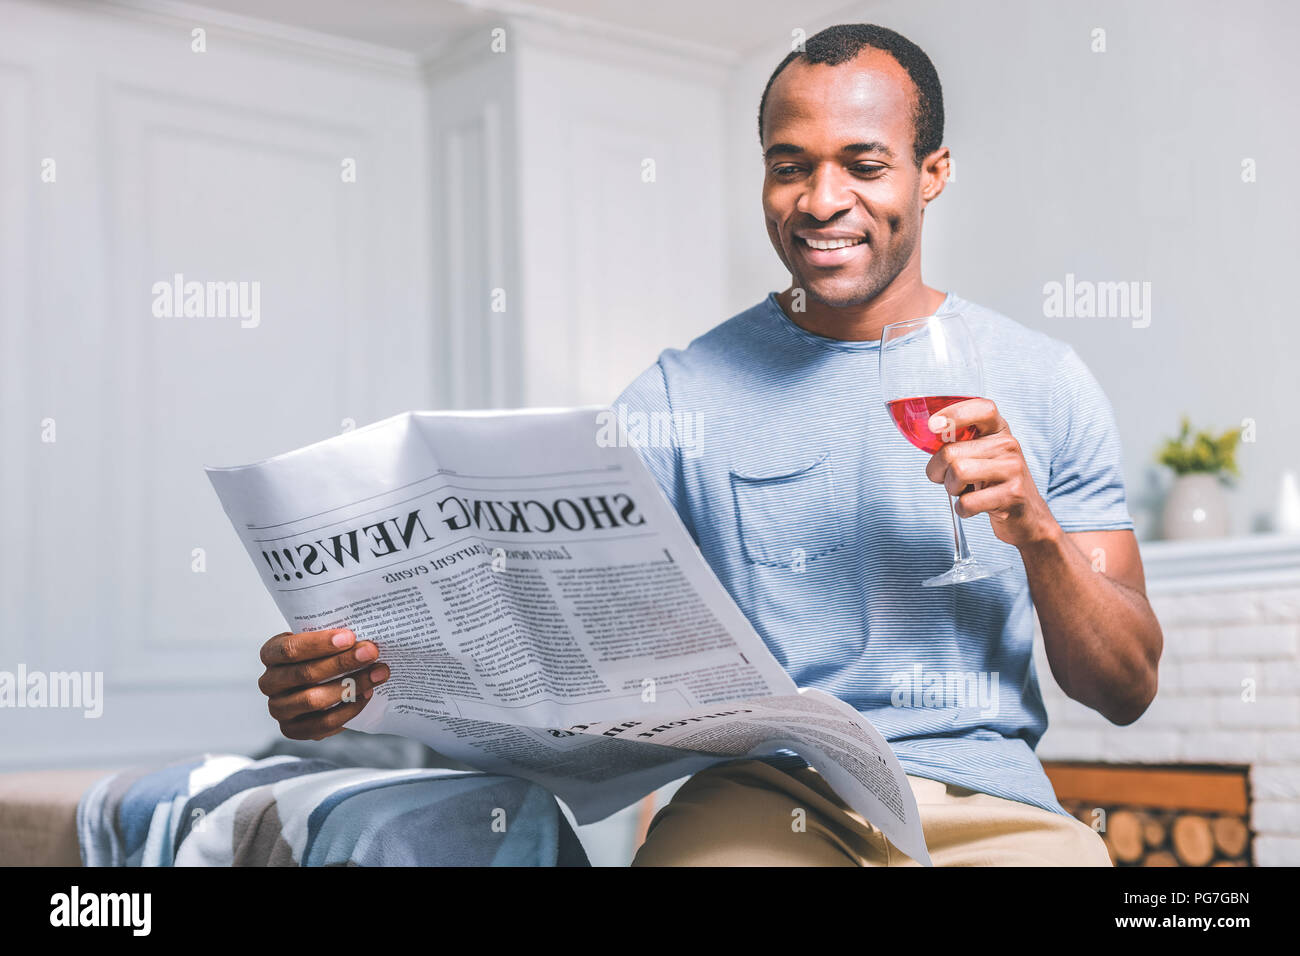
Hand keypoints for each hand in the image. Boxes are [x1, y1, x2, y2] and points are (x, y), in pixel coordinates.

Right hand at [257, 628, 389, 740]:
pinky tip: (367, 694)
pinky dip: (349, 709)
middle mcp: (269, 682)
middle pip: (305, 674)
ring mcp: (279, 708)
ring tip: (377, 674)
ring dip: (351, 686)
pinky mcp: (293, 730)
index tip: (350, 637)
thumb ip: (335, 639)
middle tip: (371, 653)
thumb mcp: (320, 642)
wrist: (316, 684)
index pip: (289, 648)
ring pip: (314, 700)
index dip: (319, 643)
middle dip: (342, 663)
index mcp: (271, 654)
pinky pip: (323, 724)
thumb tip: (365, 639)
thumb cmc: (319, 656)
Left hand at [923, 398, 1058, 548]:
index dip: (955, 414)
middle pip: (951, 452)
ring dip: (951, 488)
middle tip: (948, 479)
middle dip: (937, 471)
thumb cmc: (992, 481)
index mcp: (998, 430)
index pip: (983, 409)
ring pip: (958, 473)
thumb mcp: (980, 454)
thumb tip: (928, 432)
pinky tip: (973, 507)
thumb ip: (957, 441)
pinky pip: (967, 502)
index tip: (933, 426)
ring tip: (963, 491)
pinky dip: (962, 509)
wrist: (1027, 515)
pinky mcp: (1013, 495)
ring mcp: (1013, 469)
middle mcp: (1008, 445)